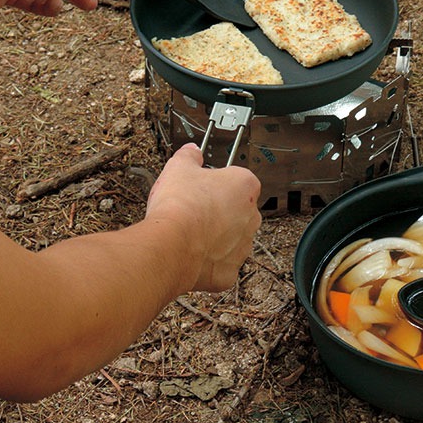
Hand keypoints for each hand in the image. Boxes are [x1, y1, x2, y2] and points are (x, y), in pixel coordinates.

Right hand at [145, 144, 262, 292]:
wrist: (171, 244)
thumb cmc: (179, 205)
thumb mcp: (179, 167)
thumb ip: (189, 156)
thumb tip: (191, 150)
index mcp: (245, 186)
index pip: (236, 180)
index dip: (215, 184)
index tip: (201, 187)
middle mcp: (252, 217)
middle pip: (236, 210)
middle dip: (218, 211)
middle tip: (192, 211)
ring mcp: (243, 246)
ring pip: (231, 239)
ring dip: (215, 238)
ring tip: (188, 234)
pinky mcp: (230, 272)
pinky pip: (220, 266)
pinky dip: (207, 263)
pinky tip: (190, 255)